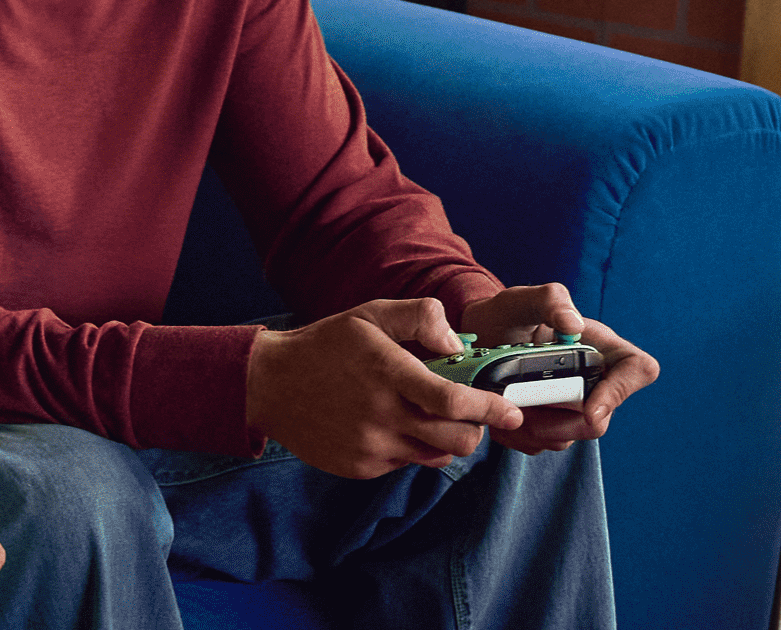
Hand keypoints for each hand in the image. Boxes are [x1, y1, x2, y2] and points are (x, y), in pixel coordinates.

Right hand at [240, 298, 523, 478]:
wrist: (269, 385)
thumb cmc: (326, 346)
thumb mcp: (370, 315)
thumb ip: (420, 317)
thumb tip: (457, 343)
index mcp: (387, 372)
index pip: (452, 401)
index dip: (490, 409)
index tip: (511, 411)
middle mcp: (381, 415)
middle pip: (456, 439)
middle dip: (475, 428)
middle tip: (470, 413)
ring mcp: (370, 446)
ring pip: (436, 456)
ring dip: (444, 439)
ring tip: (426, 415)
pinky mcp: (360, 467)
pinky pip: (406, 463)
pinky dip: (412, 447)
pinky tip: (391, 424)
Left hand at [461, 283, 662, 451]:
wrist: (479, 338)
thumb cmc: (508, 314)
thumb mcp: (522, 299)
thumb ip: (551, 300)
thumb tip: (573, 325)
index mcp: (600, 346)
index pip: (638, 370)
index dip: (621, 393)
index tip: (589, 411)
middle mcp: (593, 379)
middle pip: (600, 419)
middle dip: (561, 425)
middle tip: (525, 413)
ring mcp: (573, 405)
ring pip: (570, 437)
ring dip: (535, 432)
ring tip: (505, 408)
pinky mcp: (551, 423)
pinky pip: (545, 444)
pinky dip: (520, 438)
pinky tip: (502, 417)